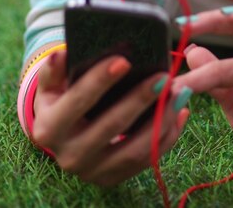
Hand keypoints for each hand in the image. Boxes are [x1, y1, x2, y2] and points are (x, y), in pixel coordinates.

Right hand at [32, 49, 189, 185]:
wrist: (62, 138)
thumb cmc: (61, 101)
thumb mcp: (50, 86)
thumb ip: (53, 70)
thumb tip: (61, 54)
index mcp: (51, 128)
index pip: (77, 102)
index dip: (100, 81)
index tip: (125, 60)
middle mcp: (70, 155)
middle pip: (112, 127)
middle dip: (140, 99)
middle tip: (164, 77)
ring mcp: (94, 171)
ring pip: (136, 149)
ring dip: (162, 119)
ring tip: (179, 92)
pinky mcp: (115, 177)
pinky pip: (148, 159)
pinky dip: (168, 135)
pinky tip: (181, 111)